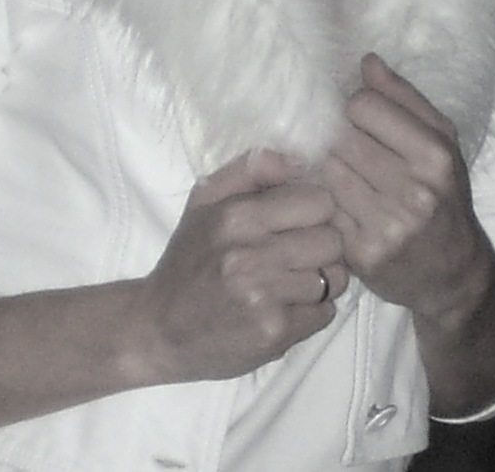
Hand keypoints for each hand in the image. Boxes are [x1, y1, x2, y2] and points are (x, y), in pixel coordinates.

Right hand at [135, 150, 347, 382]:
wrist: (160, 329)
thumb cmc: (190, 259)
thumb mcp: (205, 201)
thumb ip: (250, 169)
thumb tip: (301, 161)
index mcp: (236, 216)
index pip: (319, 201)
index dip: (313, 211)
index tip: (295, 222)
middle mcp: (250, 254)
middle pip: (333, 240)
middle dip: (320, 246)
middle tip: (293, 255)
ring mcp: (263, 296)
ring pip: (335, 277)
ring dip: (319, 280)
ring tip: (288, 282)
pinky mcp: (274, 333)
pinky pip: (325, 313)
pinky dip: (311, 312)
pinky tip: (283, 308)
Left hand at [322, 54, 492, 322]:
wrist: (456, 276)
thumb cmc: (446, 198)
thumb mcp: (441, 143)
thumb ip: (403, 98)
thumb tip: (366, 60)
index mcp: (435, 156)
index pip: (363, 106)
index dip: (357, 110)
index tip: (366, 123)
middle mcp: (414, 192)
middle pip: (341, 137)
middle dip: (341, 139)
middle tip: (353, 150)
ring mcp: (387, 225)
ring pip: (329, 170)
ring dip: (332, 169)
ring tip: (350, 177)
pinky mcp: (362, 253)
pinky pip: (325, 207)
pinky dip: (329, 202)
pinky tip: (345, 206)